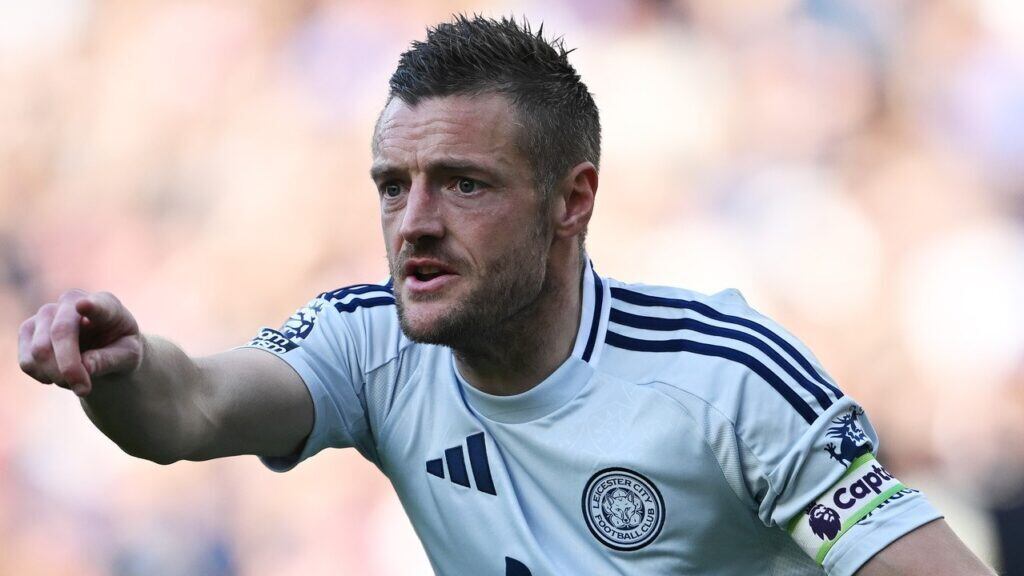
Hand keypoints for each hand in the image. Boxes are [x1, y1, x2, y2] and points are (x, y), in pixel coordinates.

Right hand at [18, 290, 142, 396]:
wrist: (104, 349)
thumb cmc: (120, 349)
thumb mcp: (129, 357)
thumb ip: (111, 360)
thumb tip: (86, 366)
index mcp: (106, 304)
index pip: (97, 305)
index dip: (90, 306)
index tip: (84, 306)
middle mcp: (71, 301)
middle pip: (60, 333)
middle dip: (69, 368)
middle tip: (84, 390)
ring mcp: (46, 313)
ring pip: (40, 351)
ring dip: (58, 376)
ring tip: (77, 379)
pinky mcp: (28, 330)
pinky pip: (27, 362)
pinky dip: (44, 377)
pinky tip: (60, 374)